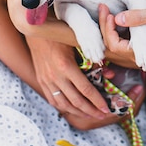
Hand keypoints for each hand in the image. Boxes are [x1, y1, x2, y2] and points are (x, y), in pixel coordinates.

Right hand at [27, 34, 145, 128]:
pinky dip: (64, 107)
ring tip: (90, 115)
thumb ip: (93, 59)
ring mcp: (46, 80)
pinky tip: (73, 109)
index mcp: (66, 66)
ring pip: (63, 104)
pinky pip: (53, 100)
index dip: (97, 101)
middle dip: (91, 110)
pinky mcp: (41, 81)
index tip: (106, 108)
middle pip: (76, 101)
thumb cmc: (61, 34)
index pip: (85, 89)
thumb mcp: (78, 44)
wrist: (36, 30)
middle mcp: (55, 76)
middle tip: (102, 115)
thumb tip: (109, 74)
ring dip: (78, 112)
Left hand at [110, 3, 145, 71]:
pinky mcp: (137, 54)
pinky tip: (114, 21)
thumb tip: (118, 18)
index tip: (108, 12)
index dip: (107, 29)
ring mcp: (137, 59)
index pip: (113, 45)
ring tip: (107, 14)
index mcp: (141, 53)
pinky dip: (113, 35)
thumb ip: (139, 16)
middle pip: (109, 50)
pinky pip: (119, 49)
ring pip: (112, 51)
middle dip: (104, 29)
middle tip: (104, 9)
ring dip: (107, 33)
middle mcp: (137, 60)